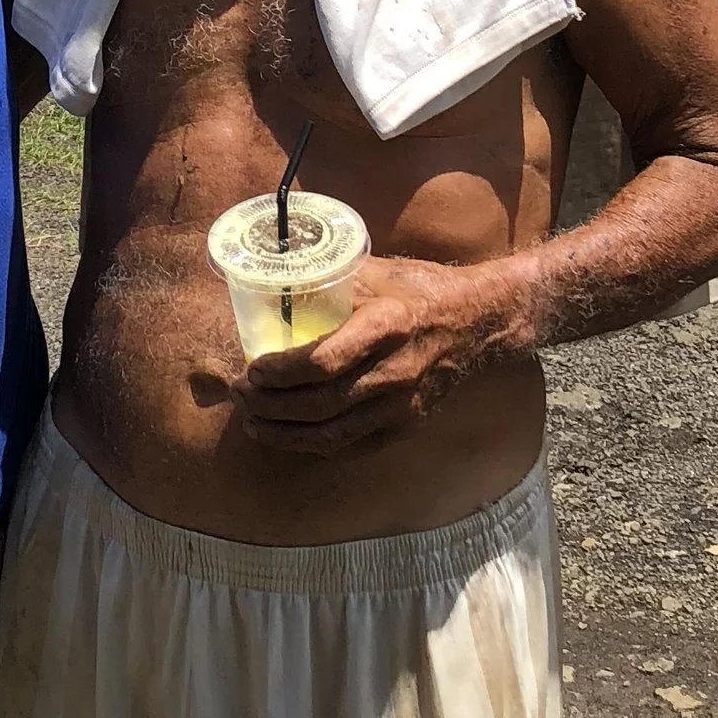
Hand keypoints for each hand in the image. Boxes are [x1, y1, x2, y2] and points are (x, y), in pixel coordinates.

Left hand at [234, 254, 529, 456]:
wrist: (478, 322)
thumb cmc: (420, 289)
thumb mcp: (376, 271)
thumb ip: (328, 278)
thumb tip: (271, 279)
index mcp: (386, 326)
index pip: (323, 362)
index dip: (279, 372)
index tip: (251, 368)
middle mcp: (395, 371)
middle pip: (320, 405)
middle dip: (270, 405)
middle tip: (240, 394)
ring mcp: (402, 406)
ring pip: (332, 435)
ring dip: (283, 434)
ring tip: (252, 422)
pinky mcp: (405, 426)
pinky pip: (351, 447)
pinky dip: (313, 446)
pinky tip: (288, 436)